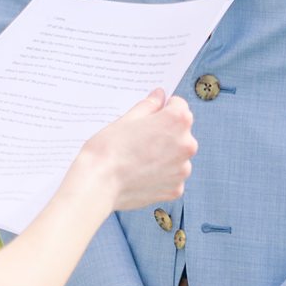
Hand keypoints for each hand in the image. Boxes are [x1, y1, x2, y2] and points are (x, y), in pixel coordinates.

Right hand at [78, 89, 195, 210]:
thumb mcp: (127, 119)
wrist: (99, 184)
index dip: (162, 108)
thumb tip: (159, 96)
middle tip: (139, 140)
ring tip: (138, 159)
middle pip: (180, 132)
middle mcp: (187, 144)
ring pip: (177, 155)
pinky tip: (141, 175)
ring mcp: (183, 169)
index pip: (178, 105)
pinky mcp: (176, 189)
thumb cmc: (109, 149)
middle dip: (164, 133)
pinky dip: (161, 175)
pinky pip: (172, 176)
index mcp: (177, 121)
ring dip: (164, 155)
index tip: (150, 117)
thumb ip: (149, 106)